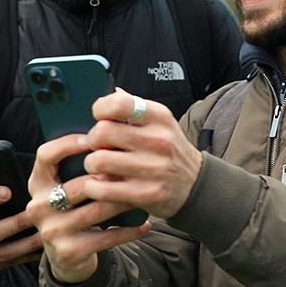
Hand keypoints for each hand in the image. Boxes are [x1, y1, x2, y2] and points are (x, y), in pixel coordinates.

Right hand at [27, 135, 150, 283]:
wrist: (66, 256)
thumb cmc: (74, 210)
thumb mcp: (68, 187)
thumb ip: (78, 167)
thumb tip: (110, 137)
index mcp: (38, 184)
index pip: (46, 155)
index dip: (69, 144)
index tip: (94, 139)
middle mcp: (39, 207)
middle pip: (80, 185)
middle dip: (111, 177)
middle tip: (135, 169)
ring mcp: (52, 231)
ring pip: (97, 210)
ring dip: (124, 201)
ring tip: (143, 192)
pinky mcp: (68, 251)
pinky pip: (106, 237)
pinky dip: (129, 230)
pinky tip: (145, 224)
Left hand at [83, 88, 203, 218]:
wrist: (194, 183)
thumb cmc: (169, 149)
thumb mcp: (160, 122)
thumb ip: (134, 107)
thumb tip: (110, 92)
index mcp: (159, 117)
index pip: (119, 103)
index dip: (100, 109)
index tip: (100, 117)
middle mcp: (158, 141)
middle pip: (102, 132)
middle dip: (92, 139)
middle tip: (97, 145)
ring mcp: (152, 168)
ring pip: (98, 161)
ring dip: (91, 164)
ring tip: (98, 166)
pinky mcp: (145, 194)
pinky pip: (103, 189)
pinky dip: (93, 187)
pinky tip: (98, 184)